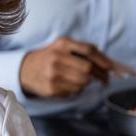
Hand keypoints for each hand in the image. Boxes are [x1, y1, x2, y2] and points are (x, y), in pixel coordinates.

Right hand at [20, 37, 134, 98]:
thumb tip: (109, 63)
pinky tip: (70, 84)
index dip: (103, 60)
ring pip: (83, 82)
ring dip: (88, 83)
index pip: (89, 51)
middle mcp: (57, 58)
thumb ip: (83, 50)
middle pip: (88, 69)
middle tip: (105, 79)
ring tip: (84, 80)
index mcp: (62, 44)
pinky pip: (74, 91)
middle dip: (101, 75)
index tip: (111, 68)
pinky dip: (77, 89)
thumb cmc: (50, 56)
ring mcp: (53, 74)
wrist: (24, 70)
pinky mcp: (51, 89)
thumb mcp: (62, 46)